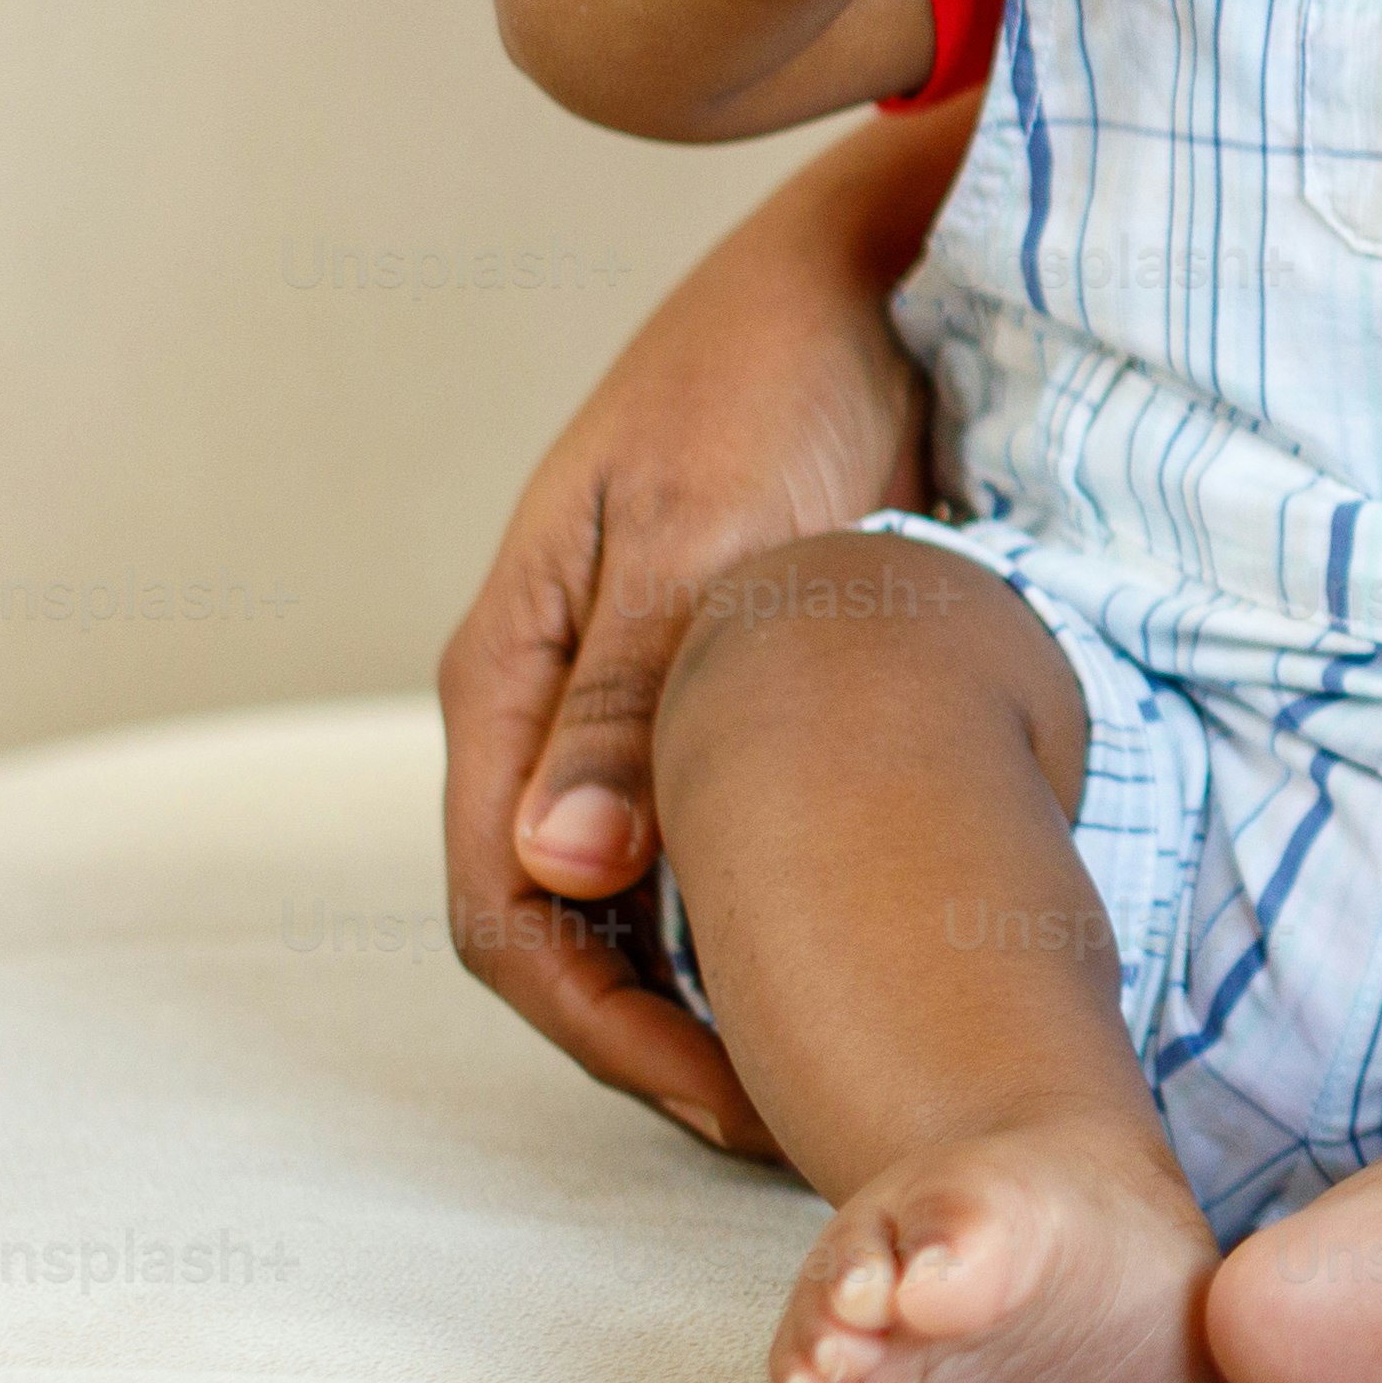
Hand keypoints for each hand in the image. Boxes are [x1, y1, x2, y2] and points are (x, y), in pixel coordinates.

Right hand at [432, 111, 962, 1155]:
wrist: (874, 262)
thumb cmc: (780, 367)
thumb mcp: (714, 527)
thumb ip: (635, 696)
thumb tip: (561, 870)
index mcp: (512, 669)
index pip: (508, 912)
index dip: (607, 1031)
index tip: (730, 1098)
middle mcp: (555, 702)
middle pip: (565, 930)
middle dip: (661, 1039)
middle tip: (801, 1120)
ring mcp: (636, 699)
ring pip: (642, 897)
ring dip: (716, 989)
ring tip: (835, 1062)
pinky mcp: (725, 692)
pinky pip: (718, 838)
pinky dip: (766, 911)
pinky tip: (855, 955)